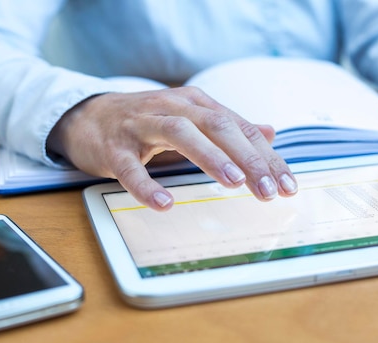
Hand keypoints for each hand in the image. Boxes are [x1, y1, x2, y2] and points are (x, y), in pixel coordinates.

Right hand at [47, 86, 297, 210]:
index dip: (267, 157)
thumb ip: (230, 128)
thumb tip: (271, 133)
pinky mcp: (114, 147)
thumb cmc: (149, 123)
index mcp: (197, 104)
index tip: (288, 186)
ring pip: (180, 133)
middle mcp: (173, 107)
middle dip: (248, 159)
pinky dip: (147, 184)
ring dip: (210, 158)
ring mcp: (142, 124)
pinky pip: (130, 166)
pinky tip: (166, 203)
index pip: (240, 129)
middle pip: (218, 127)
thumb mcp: (193, 121)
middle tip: (270, 190)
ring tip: (234, 183)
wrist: (89, 116)